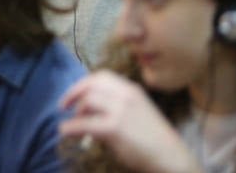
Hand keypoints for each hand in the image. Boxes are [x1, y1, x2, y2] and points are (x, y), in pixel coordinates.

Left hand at [59, 71, 201, 172]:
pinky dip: (70, 127)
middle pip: (91, 85)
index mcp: (131, 90)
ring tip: (75, 123)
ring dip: (77, 112)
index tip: (72, 94)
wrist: (171, 157)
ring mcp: (120, 110)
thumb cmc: (153, 138)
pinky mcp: (114, 128)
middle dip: (73, 93)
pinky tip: (65, 131)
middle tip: (64, 106)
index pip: (101, 77)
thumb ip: (116, 104)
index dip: (83, 84)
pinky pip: (84, 124)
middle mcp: (126, 95)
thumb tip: (89, 107)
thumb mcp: (137, 111)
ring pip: (87, 101)